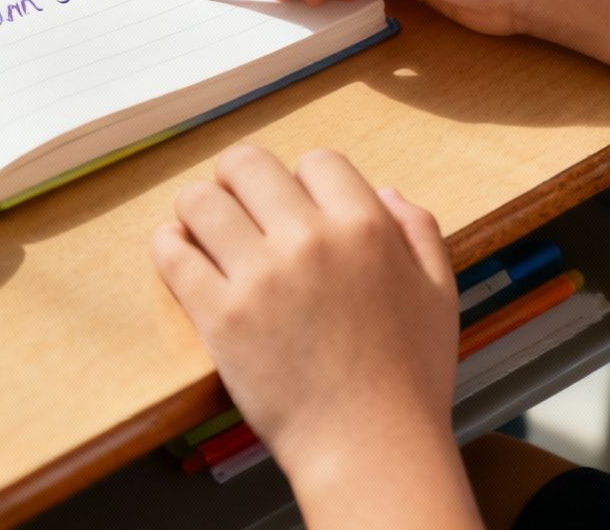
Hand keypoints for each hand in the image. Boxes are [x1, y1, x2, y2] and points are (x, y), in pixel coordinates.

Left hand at [153, 147, 456, 467]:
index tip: (294, 208)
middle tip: (238, 208)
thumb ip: (417, 231)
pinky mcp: (219, 315)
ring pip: (200, 200)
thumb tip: (382, 190)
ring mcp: (260, 277)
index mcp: (365, 228)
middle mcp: (310, 241)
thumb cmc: (408, 380)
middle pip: (247, 163)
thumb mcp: (440, 294)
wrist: (370, 449)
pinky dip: (169, 245)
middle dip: (238, 179)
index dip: (302, 181)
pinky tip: (180, 254)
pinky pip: (171, 252)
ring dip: (199, 209)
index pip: (315, 160)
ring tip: (206, 232)